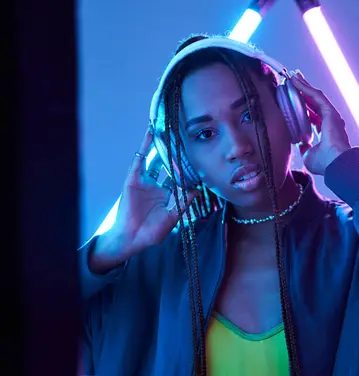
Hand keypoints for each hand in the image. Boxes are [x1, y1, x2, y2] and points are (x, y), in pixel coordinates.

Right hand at [92, 129, 197, 268]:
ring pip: (154, 158)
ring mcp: (144, 181)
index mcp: (167, 194)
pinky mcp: (133, 179)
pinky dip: (145, 146)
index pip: (179, 177)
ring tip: (168, 127)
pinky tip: (151, 133)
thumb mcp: (174, 216)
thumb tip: (198, 189)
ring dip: (160, 144)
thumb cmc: (152, 232)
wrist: (132, 238)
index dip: (188, 168)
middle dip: (175, 153)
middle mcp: (156, 185)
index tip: (199, 157)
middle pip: (167, 165)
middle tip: (184, 137)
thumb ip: (184, 202)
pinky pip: (140, 159)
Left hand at [290, 70, 350, 174]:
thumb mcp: (309, 155)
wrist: (335, 163)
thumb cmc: (325, 163)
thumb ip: (305, 148)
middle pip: (314, 103)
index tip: (294, 101)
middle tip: (295, 81)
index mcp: (327, 132)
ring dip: (304, 86)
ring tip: (294, 76)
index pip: (314, 116)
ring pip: (315, 96)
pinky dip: (305, 88)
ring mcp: (331, 115)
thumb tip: (300, 144)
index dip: (304, 108)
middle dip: (304, 92)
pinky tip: (296, 81)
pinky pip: (316, 96)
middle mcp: (330, 122)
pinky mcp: (330, 111)